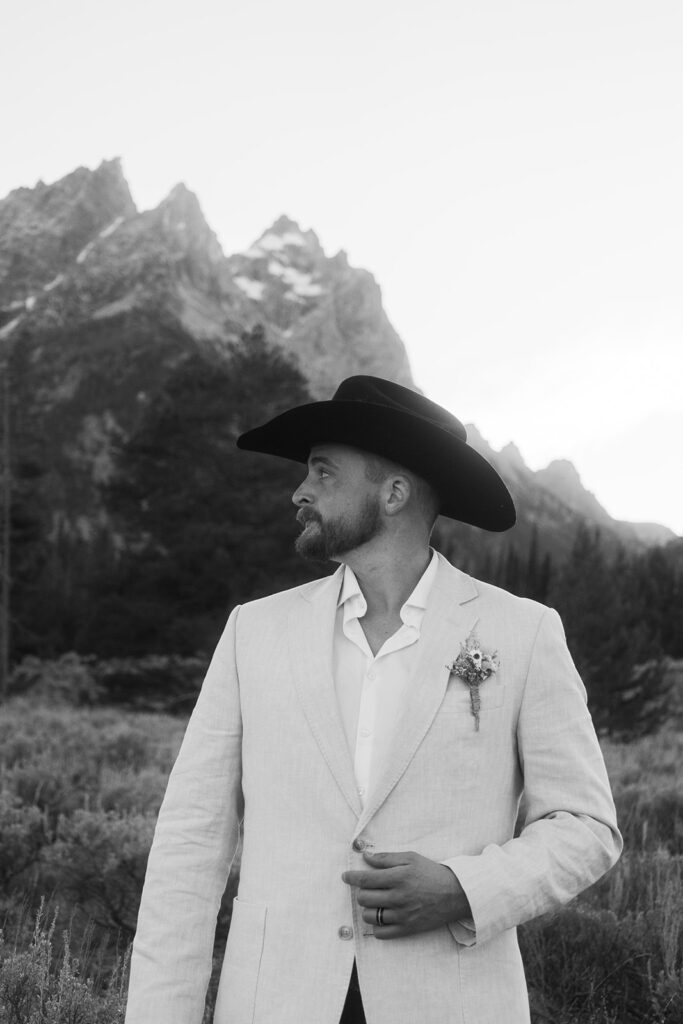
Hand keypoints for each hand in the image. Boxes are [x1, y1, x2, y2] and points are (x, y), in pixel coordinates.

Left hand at [341, 849, 471, 938]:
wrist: (455, 894)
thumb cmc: (431, 872)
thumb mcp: (411, 858)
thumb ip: (387, 858)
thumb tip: (366, 857)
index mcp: (398, 877)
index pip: (366, 879)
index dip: (352, 877)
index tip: (345, 876)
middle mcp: (399, 897)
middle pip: (364, 898)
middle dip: (361, 892)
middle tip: (367, 889)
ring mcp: (403, 915)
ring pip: (370, 916)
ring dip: (368, 909)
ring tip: (375, 903)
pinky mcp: (408, 929)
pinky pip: (382, 933)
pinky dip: (376, 927)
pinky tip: (381, 918)